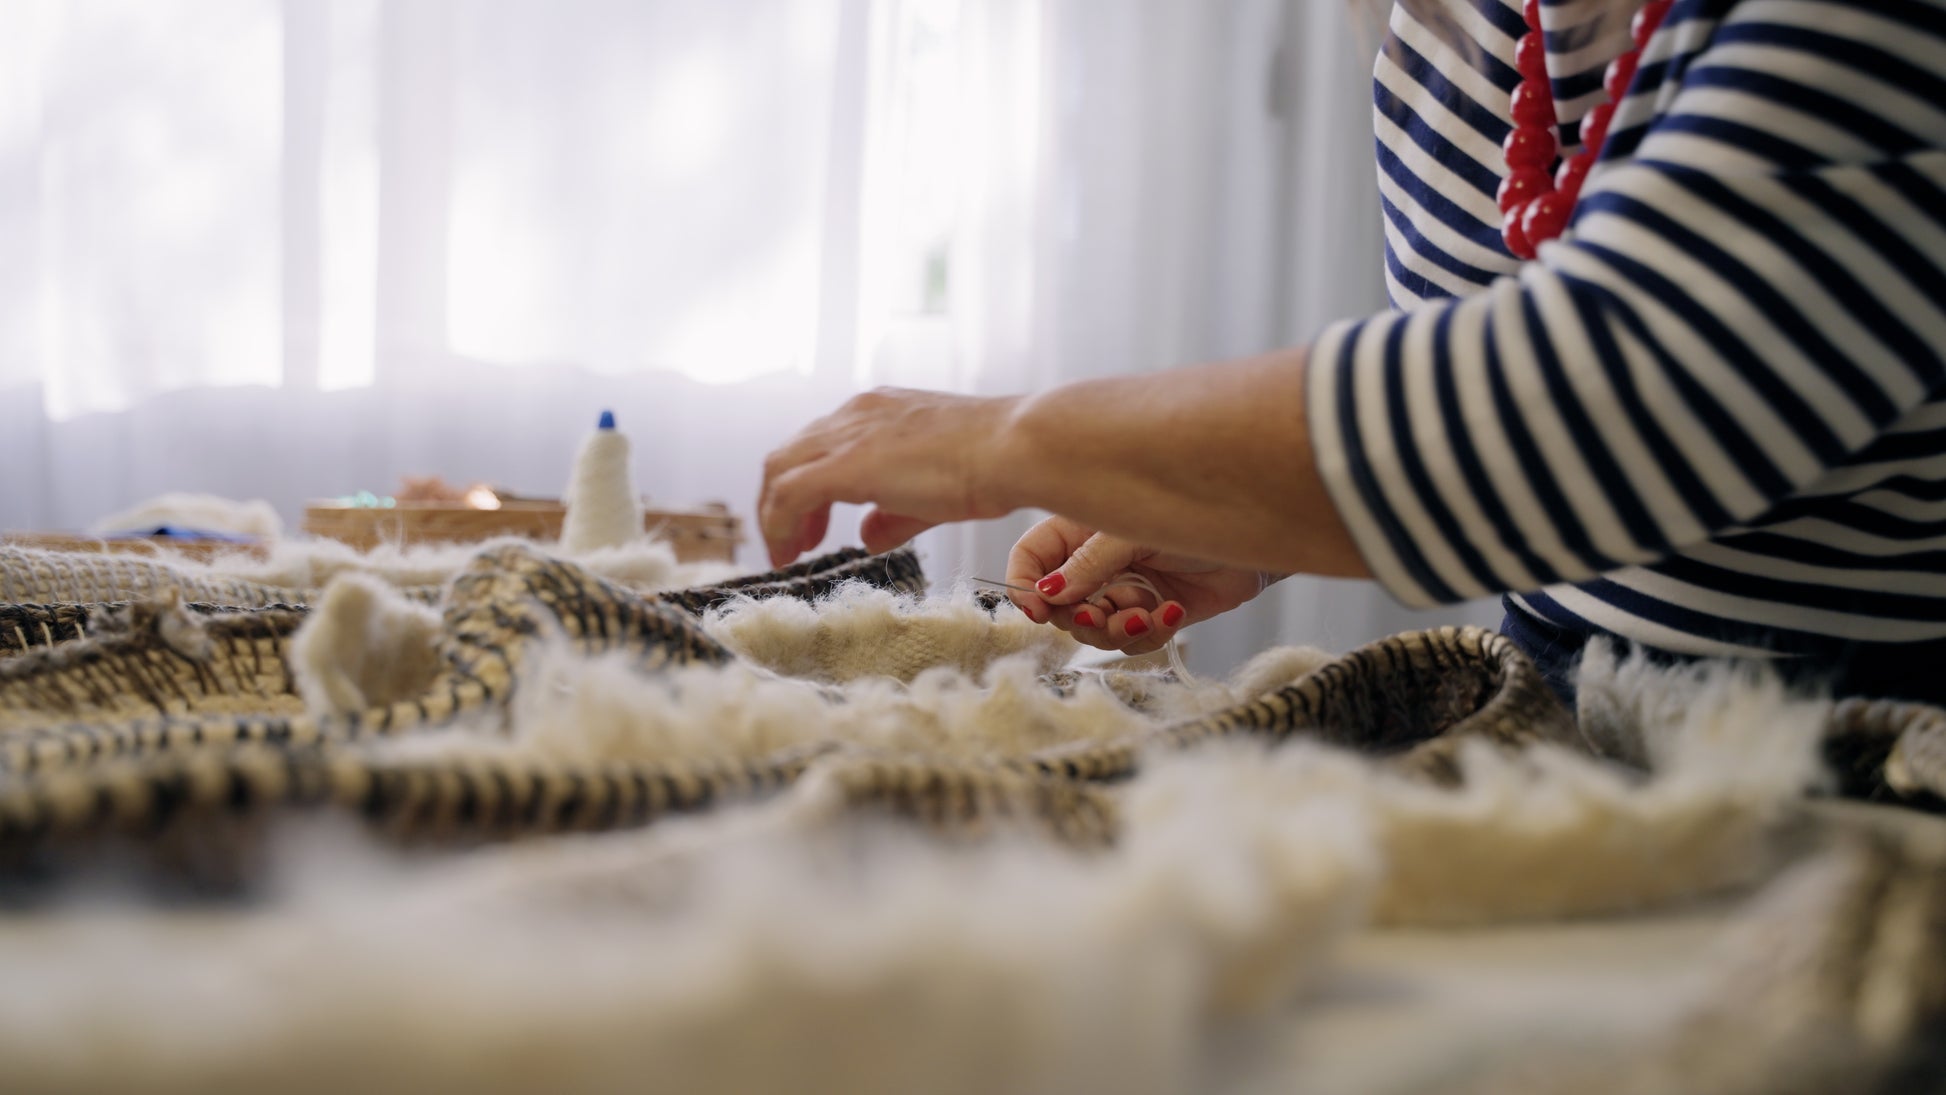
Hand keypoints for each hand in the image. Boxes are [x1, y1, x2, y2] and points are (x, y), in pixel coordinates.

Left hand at [757, 387, 1022, 565]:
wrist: (1014, 449)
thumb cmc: (994, 463)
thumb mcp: (935, 493)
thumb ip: (896, 514)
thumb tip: (869, 535)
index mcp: (878, 410)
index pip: (820, 444)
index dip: (807, 488)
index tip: (812, 525)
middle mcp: (856, 413)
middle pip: (789, 454)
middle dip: (781, 503)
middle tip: (793, 543)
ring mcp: (848, 434)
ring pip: (779, 470)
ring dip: (774, 516)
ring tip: (785, 553)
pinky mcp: (846, 462)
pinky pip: (789, 494)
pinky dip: (779, 524)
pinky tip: (790, 553)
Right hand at [1005, 516, 1275, 653]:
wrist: (1253, 533)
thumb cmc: (1192, 511)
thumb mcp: (1130, 533)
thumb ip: (1089, 564)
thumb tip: (1048, 593)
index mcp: (1079, 531)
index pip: (1030, 560)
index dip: (1025, 587)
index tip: (1039, 609)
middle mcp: (1096, 563)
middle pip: (1060, 605)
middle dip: (1080, 617)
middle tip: (1100, 615)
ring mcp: (1124, 589)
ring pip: (1095, 630)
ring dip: (1116, 630)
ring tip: (1142, 614)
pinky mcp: (1152, 613)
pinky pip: (1134, 641)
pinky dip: (1151, 632)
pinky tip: (1173, 610)